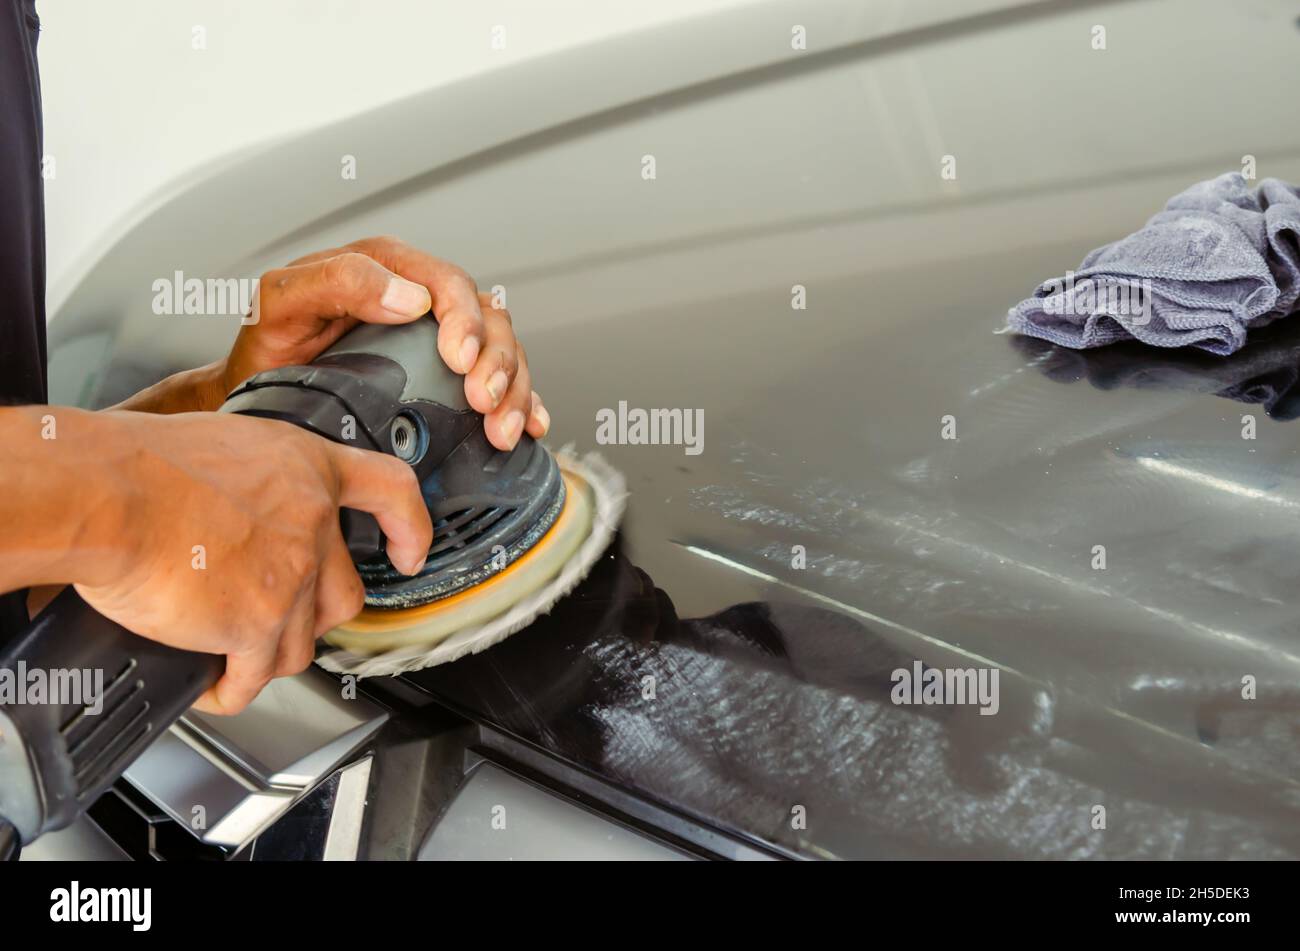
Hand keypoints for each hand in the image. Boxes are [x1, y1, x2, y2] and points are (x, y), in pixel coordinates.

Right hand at [73, 410, 432, 713]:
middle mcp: (310, 521)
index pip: (389, 490)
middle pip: (342, 593)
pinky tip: (212, 684)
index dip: (409, 526)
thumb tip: (242, 513)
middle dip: (310, 615)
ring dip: (265, 654)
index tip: (408, 552)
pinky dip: (229, 689)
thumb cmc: (136, 464)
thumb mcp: (222, 448)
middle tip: (275, 616)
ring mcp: (291, 575)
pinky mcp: (257, 624)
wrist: (104, 495)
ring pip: (299, 642)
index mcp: (306, 468)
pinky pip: (253, 677)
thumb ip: (256, 485)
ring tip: (229, 650)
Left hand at [221, 236, 549, 450]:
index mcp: (387, 268)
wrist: (258, 394)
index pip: (447, 282)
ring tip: (501, 430)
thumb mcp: (279, 302)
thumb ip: (337, 282)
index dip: (464, 320)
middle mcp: (421, 299)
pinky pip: (501, 382)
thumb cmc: (268, 345)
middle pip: (488, 319)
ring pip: (503, 351)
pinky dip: (523, 404)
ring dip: (515, 390)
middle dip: (497, 362)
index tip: (459, 360)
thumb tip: (408, 297)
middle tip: (484, 402)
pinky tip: (528, 426)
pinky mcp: (447, 377)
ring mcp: (439, 340)